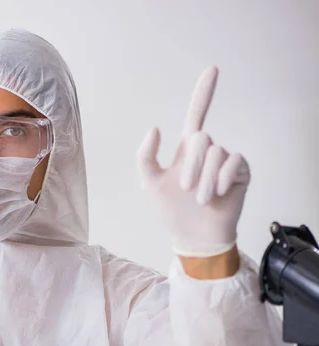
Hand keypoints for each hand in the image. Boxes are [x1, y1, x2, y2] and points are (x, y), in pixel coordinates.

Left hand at [137, 66, 249, 257]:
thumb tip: (154, 127)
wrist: (193, 236)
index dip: (203, 93)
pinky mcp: (240, 172)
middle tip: (186, 189)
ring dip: (203, 180)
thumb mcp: (150, 183)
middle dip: (190, 165)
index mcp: (187, 149)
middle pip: (200, 137)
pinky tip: (217, 193)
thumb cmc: (172, 209)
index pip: (196, 114)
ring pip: (215, 152)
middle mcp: (207, 151)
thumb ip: (145, 156)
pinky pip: (234, 162)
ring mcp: (225, 161)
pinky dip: (222, 179)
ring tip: (200, 198)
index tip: (212, 69)